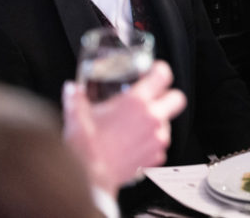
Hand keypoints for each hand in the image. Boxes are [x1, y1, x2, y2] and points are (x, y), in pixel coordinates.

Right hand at [62, 61, 186, 195]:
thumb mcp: (76, 115)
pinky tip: (135, 145)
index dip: (160, 71)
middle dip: (168, 96)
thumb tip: (71, 89)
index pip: (163, 75)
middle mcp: (152, 118)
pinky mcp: (155, 158)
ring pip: (169, 124)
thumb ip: (75, 98)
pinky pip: (161, 146)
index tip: (155, 72)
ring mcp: (156, 139)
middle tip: (155, 98)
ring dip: (157, 123)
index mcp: (136, 102)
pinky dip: (151, 144)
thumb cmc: (84, 146)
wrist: (89, 178)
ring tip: (137, 127)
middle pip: (178, 98)